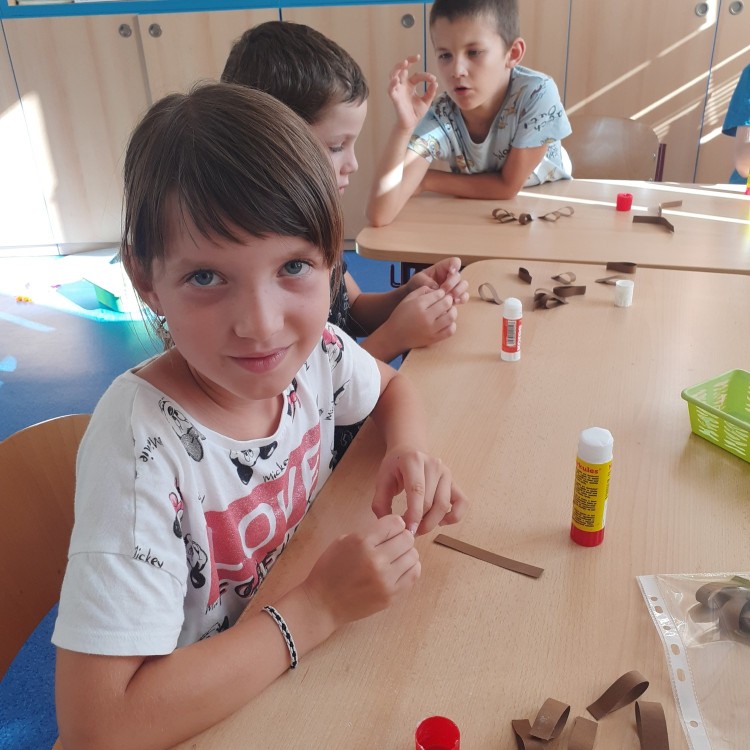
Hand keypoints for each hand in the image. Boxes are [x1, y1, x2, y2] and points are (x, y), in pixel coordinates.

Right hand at [304, 515, 419, 627]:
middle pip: (407, 538)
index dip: (394, 524)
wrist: (323, 603)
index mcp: (362, 542)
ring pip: (413, 556)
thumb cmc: (330, 569)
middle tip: (392, 544)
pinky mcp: (391, 596)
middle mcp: (377, 559)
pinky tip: (399, 569)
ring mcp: (386, 579)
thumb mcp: (343, 541)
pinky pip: (414, 574)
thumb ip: (369, 533)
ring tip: (395, 558)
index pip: (395, 522)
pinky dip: (410, 568)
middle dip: (401, 538)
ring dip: (406, 554)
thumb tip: (393, 529)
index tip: (389, 530)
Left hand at [372, 448, 468, 534]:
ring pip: (444, 504)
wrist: (409, 449)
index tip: (408, 530)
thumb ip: (380, 502)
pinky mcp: (454, 481)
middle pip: (431, 501)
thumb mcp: (382, 480)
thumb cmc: (395, 466)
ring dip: (433, 522)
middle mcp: (433, 465)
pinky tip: (440, 521)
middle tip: (409, 531)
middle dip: (421, 522)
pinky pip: (462, 502)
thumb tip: (390, 525)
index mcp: (413, 460)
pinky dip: (454, 516)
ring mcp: (446, 472)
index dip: (414, 513)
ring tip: (419, 528)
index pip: (417, 490)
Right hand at [385, 286, 457, 350]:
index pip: (438, 294)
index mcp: (418, 305)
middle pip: (446, 303)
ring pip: (451, 317)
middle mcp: (425, 317)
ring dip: (452, 311)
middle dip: (448, 299)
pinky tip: (447, 321)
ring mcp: (430, 329)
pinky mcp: (433, 339)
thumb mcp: (407, 299)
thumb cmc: (400, 316)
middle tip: (447, 300)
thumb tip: (436, 289)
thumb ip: (421, 291)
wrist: (394, 337)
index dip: (441, 292)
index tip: (440, 294)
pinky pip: (450, 331)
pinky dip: (452, 324)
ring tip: (449, 310)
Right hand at [388, 55, 437, 131]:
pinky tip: (396, 79)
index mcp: (410, 85)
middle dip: (407, 61)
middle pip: (401, 69)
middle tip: (415, 58)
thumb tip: (436, 82)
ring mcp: (398, 90)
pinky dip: (392, 84)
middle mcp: (403, 85)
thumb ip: (430, 92)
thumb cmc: (416, 112)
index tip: (433, 79)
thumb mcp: (426, 101)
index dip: (426, 76)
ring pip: (393, 75)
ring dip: (398, 68)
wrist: (410, 124)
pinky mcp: (394, 98)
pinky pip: (390, 89)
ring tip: (404, 63)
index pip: (417, 75)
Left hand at [405, 257, 469, 304]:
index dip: (455, 265)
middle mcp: (450, 277)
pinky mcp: (455, 297)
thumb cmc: (417, 285)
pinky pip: (464, 297)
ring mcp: (454, 287)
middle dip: (452, 283)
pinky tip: (455, 302)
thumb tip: (436, 288)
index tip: (451, 271)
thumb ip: (426, 282)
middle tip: (444, 289)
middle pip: (459, 276)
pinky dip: (461, 299)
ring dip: (459, 291)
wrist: (416, 298)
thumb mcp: (418, 280)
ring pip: (463, 286)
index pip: (454, 262)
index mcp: (443, 268)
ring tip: (450, 298)